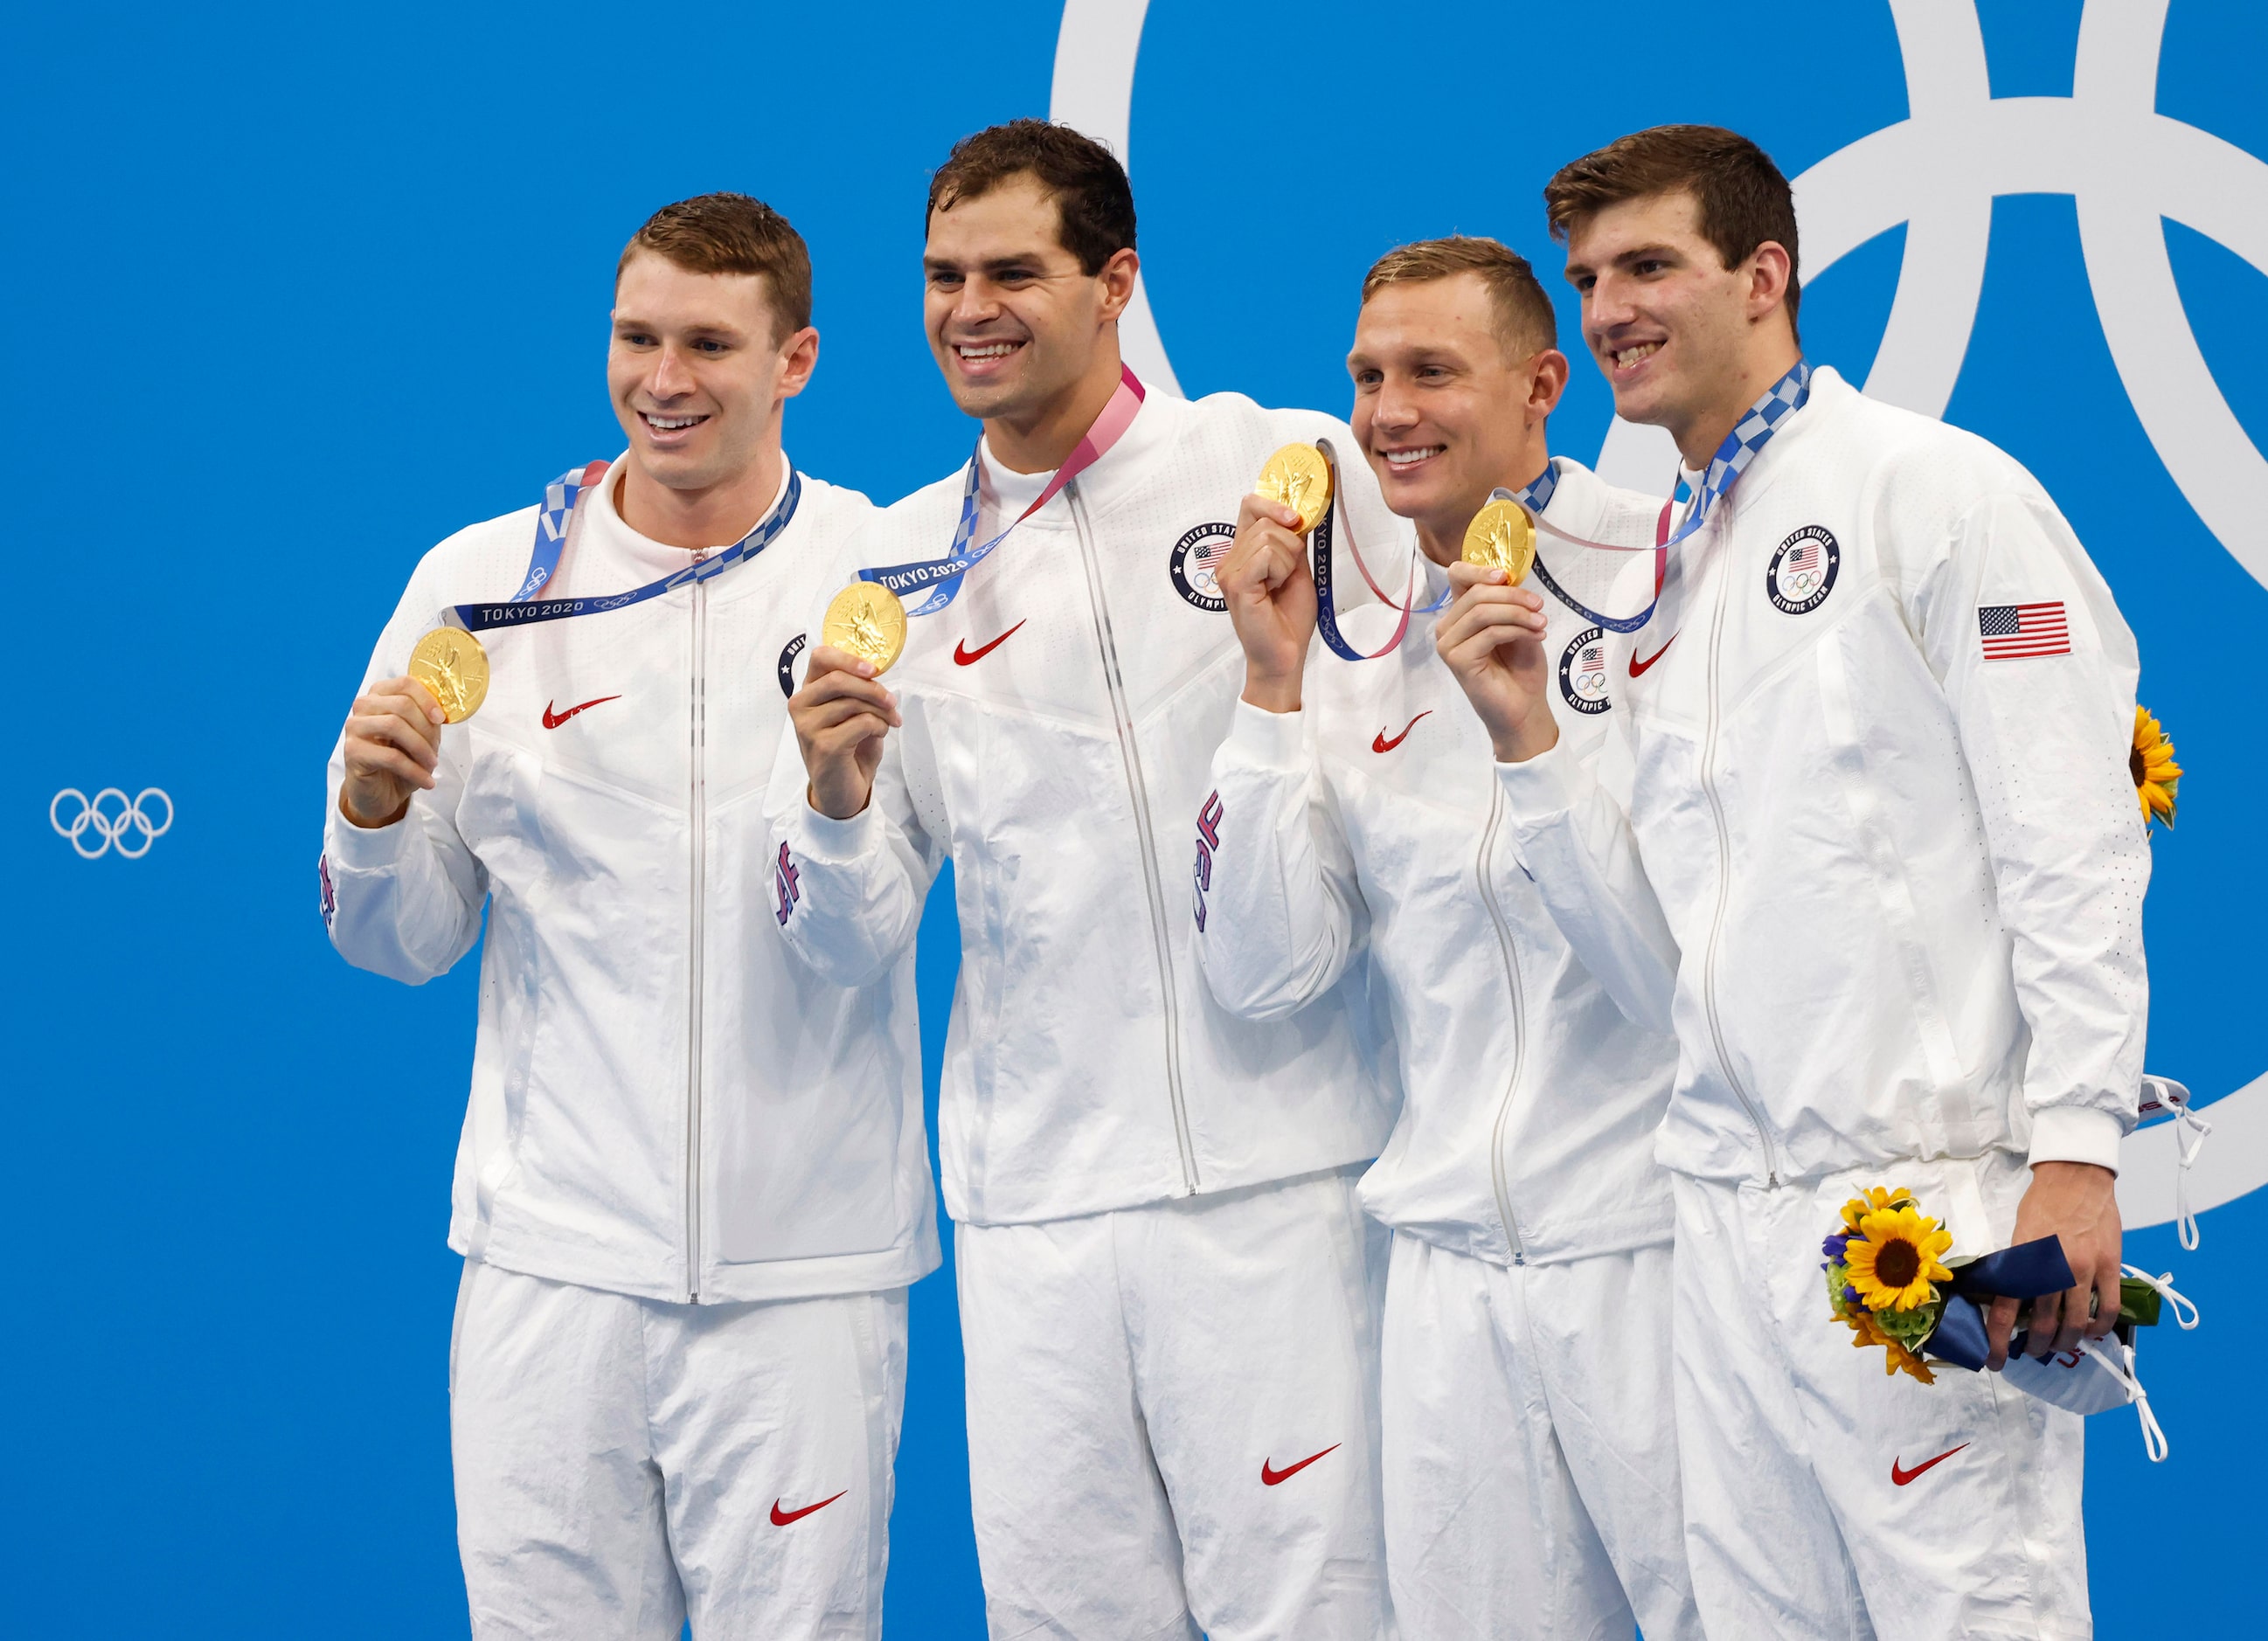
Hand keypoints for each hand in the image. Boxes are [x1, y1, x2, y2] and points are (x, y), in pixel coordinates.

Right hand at [341, 674, 444, 826]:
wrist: (380, 792)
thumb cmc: (400, 760)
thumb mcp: (419, 736)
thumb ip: (426, 719)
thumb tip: (441, 713)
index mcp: (380, 695)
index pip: (405, 683)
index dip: (427, 699)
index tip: (441, 719)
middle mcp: (364, 706)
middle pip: (402, 704)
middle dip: (426, 729)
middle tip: (436, 751)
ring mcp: (354, 727)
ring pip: (394, 725)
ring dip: (421, 748)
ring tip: (432, 765)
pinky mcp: (352, 751)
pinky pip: (390, 757)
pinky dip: (414, 770)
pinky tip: (426, 781)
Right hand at [792, 645, 900, 820]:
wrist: (841, 791)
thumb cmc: (848, 749)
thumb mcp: (851, 714)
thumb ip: (856, 691)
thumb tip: (874, 673)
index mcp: (808, 692)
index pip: (820, 658)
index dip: (848, 658)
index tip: (872, 669)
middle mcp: (801, 706)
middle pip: (839, 679)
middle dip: (873, 688)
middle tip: (891, 702)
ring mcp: (808, 727)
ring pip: (853, 702)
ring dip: (881, 711)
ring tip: (890, 721)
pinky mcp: (824, 745)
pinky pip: (862, 723)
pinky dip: (879, 726)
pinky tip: (880, 734)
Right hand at [1218, 493, 1316, 712]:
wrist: (1285, 656)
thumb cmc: (1289, 619)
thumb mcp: (1297, 570)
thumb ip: (1293, 543)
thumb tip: (1299, 514)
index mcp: (1242, 552)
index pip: (1250, 505)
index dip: (1274, 505)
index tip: (1296, 520)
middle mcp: (1230, 559)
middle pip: (1265, 520)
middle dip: (1289, 542)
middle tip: (1288, 573)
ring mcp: (1229, 571)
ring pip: (1268, 537)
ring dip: (1287, 560)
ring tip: (1279, 585)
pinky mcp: (1236, 584)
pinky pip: (1265, 556)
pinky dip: (1280, 570)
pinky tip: (1274, 590)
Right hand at [1433, 561, 1558, 761]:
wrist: (1525, 708)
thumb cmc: (1521, 668)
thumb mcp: (1519, 624)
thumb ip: (1508, 601)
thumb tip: (1508, 576)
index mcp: (1460, 614)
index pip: (1457, 576)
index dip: (1479, 569)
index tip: (1507, 576)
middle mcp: (1448, 627)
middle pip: (1475, 593)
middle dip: (1513, 595)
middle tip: (1539, 607)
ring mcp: (1449, 644)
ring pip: (1482, 611)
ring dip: (1518, 613)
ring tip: (1541, 624)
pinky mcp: (1457, 660)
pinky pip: (1489, 633)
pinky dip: (1517, 630)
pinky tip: (1536, 636)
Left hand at [1987, 1160, 2121, 1369]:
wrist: (2076, 1178)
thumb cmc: (2042, 1205)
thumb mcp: (2018, 1236)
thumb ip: (2018, 1268)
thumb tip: (2012, 1300)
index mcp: (2022, 1261)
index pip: (2005, 1310)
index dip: (1998, 1341)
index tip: (1995, 1361)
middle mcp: (2051, 1269)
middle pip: (2042, 1323)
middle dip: (2036, 1345)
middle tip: (2033, 1352)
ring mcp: (2083, 1269)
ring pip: (2076, 1323)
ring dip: (2066, 1342)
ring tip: (2060, 1346)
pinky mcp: (2109, 1266)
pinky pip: (2108, 1308)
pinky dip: (2101, 1328)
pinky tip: (2094, 1333)